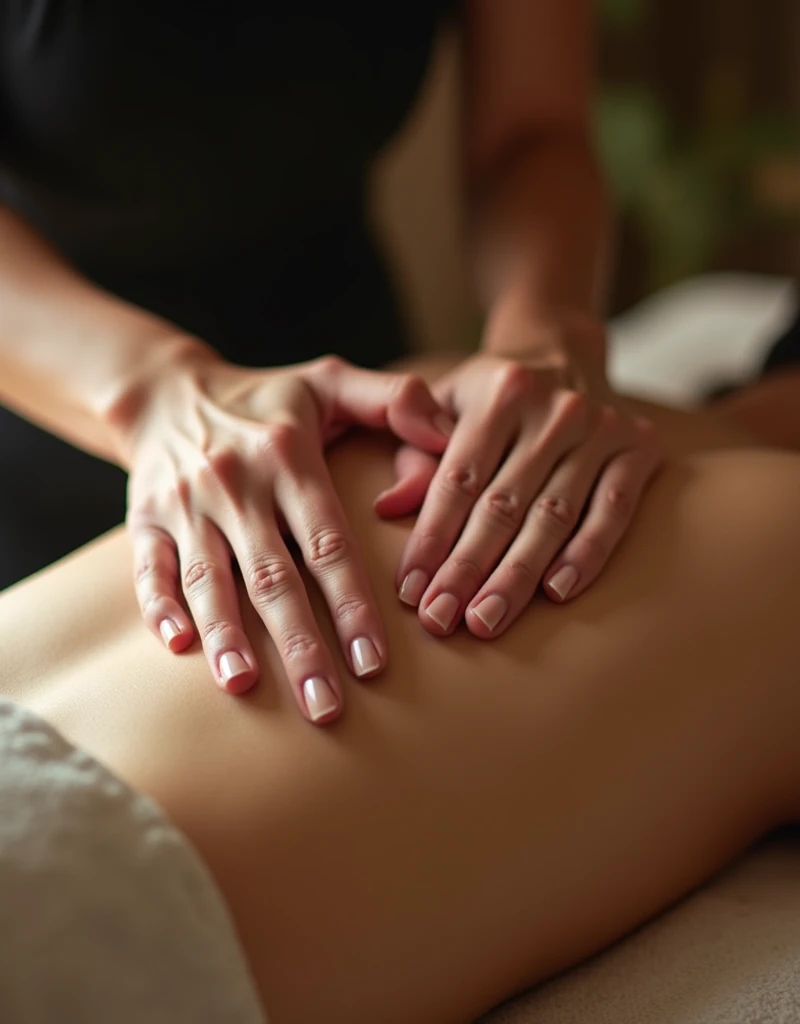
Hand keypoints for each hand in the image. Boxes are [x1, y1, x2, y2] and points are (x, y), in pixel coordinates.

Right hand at [119, 351, 451, 721]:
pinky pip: (149, 567)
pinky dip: (160, 607)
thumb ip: (396, 400)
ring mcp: (185, 504)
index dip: (352, 605)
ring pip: (209, 578)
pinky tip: (179, 647)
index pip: (328, 543)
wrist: (167, 391)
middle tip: (325, 707)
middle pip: (272, 576)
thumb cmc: (267, 400)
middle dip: (299, 645)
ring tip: (244, 687)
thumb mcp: (331, 381)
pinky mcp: (144, 519)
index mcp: (289, 458)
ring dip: (226, 636)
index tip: (373, 663)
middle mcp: (236, 484)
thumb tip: (451, 437)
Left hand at [375, 316, 661, 637]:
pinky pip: (613, 511)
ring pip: (554, 516)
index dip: (432, 537)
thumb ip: (413, 451)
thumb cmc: (488, 399)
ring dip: (518, 576)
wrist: (563, 354)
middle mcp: (555, 406)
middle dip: (468, 569)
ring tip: (486, 620)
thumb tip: (386, 508)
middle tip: (441, 619)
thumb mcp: (444, 408)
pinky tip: (558, 592)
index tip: (410, 589)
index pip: (458, 478)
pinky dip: (587, 554)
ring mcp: (602, 426)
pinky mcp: (639, 446)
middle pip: (504, 504)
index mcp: (499, 391)